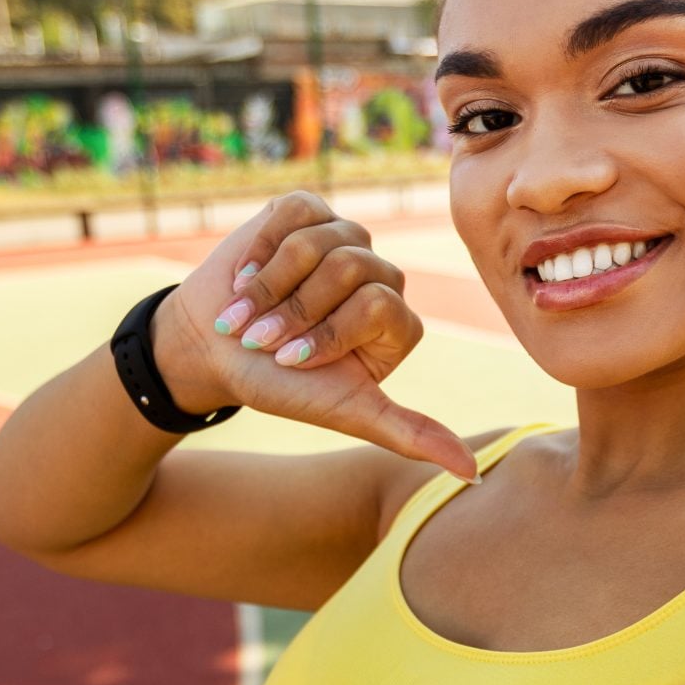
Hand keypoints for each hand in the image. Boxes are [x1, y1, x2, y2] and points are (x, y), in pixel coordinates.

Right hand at [146, 191, 478, 480]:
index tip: (292, 362)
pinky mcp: (307, 211)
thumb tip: (473, 473)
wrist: (212, 350)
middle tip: (264, 339)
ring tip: (249, 311)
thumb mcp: (346, 413)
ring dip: (271, 284)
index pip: (378, 305)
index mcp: (397, 322)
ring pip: (319, 239)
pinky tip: (246, 276)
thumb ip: (409, 434)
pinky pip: (295, 212)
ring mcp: (343, 239)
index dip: (326, 333)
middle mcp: (379, 276)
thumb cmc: (279, 386)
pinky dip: (260, 247)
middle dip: (295, 310)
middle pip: (351, 267)